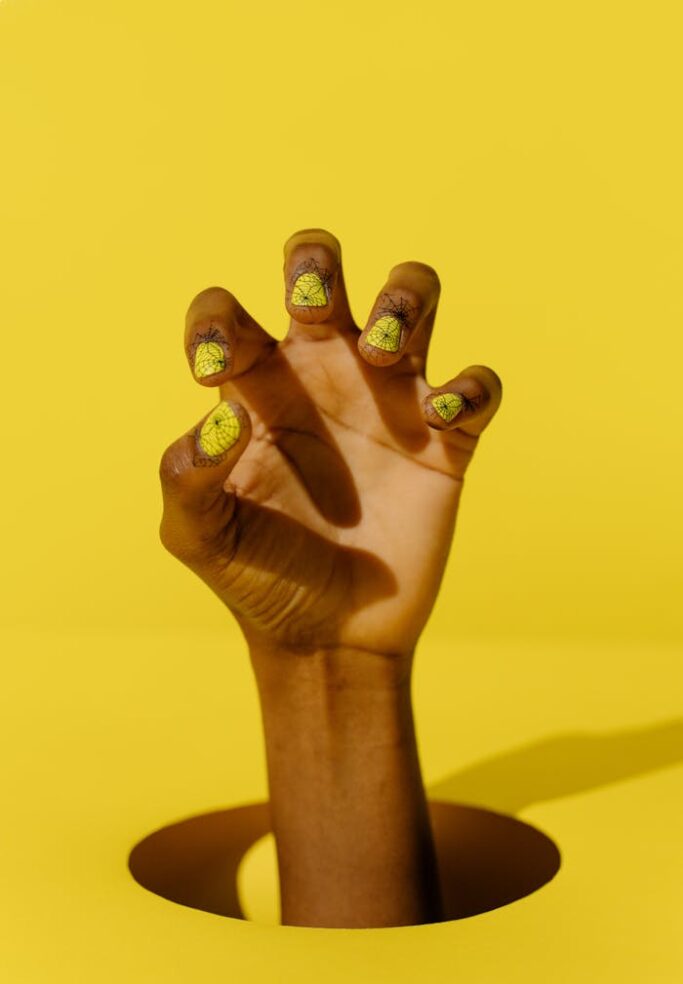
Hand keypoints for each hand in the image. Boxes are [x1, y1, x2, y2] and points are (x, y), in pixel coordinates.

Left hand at [159, 228, 501, 657]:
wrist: (328, 638)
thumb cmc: (258, 580)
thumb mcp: (199, 536)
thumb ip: (186, 475)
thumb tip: (223, 414)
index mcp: (257, 390)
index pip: (228, 313)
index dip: (214, 316)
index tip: (211, 368)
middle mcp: (323, 378)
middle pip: (324, 271)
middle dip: (316, 262)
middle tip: (312, 308)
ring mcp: (390, 402)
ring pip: (413, 296)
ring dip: (403, 299)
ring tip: (384, 353)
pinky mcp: (447, 440)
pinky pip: (479, 385)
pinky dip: (473, 386)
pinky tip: (444, 417)